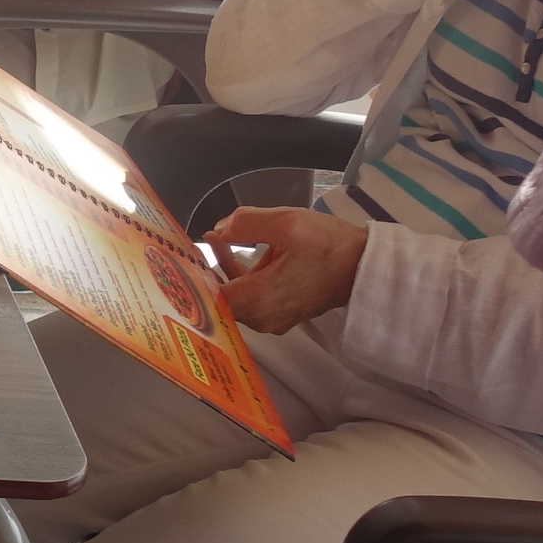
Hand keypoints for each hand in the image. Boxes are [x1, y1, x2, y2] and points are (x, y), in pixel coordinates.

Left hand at [205, 205, 364, 330]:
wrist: (365, 266)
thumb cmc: (330, 246)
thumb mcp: (286, 223)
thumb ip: (245, 223)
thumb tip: (218, 229)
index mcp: (260, 299)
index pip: (209, 299)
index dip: (190, 279)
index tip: (177, 259)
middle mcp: (263, 317)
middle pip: (219, 300)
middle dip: (204, 271)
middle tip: (189, 245)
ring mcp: (274, 318)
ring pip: (235, 297)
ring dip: (223, 269)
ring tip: (214, 237)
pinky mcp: (283, 313)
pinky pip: (252, 297)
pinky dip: (241, 275)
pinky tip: (235, 249)